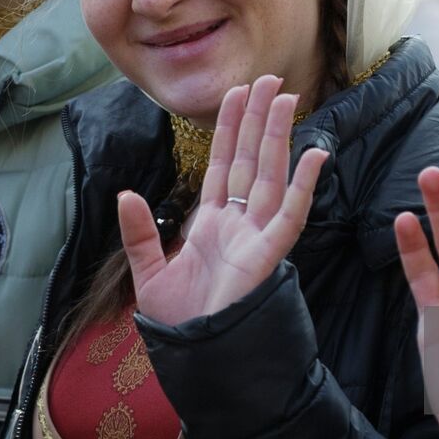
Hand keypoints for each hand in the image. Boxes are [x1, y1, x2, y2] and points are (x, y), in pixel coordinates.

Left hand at [118, 75, 329, 326]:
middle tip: (269, 80)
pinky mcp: (269, 254)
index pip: (222, 165)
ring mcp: (256, 235)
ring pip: (270, 174)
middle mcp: (238, 223)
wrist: (196, 358)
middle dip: (258, 120)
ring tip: (286, 98)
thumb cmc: (180, 324)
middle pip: (250, 160)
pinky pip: (291, 214)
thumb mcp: (148, 275)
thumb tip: (124, 195)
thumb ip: (139, 234)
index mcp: (211, 224)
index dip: (229, 129)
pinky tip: (314, 154)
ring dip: (278, 136)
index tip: (237, 94)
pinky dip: (304, 184)